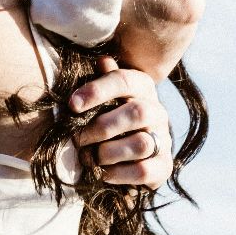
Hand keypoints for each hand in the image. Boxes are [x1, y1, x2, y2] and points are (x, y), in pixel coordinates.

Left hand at [70, 58, 174, 188]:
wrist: (128, 155)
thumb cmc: (107, 116)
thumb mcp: (103, 97)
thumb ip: (101, 80)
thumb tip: (102, 60)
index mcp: (142, 87)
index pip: (123, 80)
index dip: (97, 90)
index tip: (72, 105)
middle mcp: (157, 111)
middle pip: (137, 112)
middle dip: (102, 127)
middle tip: (78, 139)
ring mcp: (163, 139)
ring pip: (141, 143)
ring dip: (108, 153)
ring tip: (90, 158)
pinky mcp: (163, 166)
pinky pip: (143, 171)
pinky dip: (118, 173)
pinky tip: (103, 173)